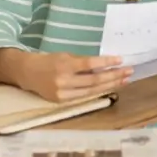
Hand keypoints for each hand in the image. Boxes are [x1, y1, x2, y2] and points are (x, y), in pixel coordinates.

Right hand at [17, 52, 131, 102]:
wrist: (27, 73)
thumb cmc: (49, 61)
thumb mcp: (64, 55)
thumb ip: (82, 61)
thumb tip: (105, 64)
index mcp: (64, 65)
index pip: (89, 64)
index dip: (106, 62)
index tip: (120, 59)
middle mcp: (63, 81)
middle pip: (94, 80)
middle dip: (113, 76)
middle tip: (129, 71)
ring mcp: (62, 93)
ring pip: (91, 91)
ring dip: (110, 85)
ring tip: (124, 80)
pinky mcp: (61, 101)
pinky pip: (84, 97)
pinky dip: (98, 91)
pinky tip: (109, 86)